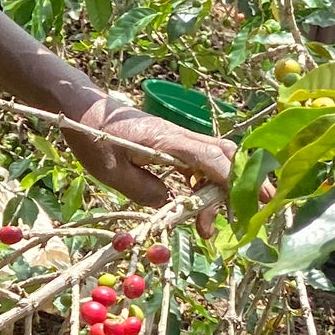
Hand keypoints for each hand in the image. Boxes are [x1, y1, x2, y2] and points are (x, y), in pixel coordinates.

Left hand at [68, 95, 235, 236]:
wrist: (83, 109)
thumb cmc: (93, 137)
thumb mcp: (112, 172)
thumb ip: (144, 190)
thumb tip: (172, 206)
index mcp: (168, 142)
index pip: (213, 160)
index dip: (234, 182)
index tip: (250, 203)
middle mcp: (180, 137)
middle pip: (226, 156)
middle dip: (242, 184)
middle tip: (248, 215)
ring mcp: (179, 140)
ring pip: (217, 160)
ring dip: (223, 189)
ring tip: (210, 225)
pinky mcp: (173, 145)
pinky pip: (201, 162)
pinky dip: (207, 184)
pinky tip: (197, 206)